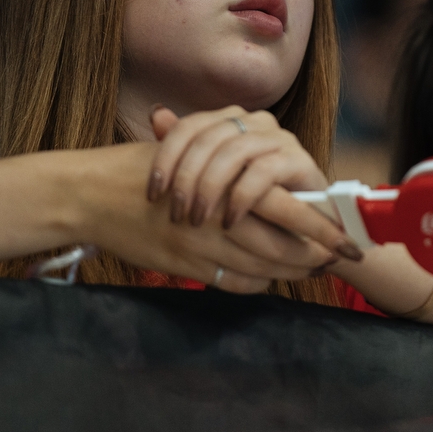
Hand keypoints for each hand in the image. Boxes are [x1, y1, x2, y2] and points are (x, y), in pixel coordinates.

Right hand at [75, 143, 328, 291]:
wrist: (88, 194)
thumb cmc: (141, 167)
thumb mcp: (189, 150)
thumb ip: (230, 165)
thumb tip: (276, 176)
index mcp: (222, 182)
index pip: (285, 206)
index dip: (319, 224)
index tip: (344, 234)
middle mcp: (213, 219)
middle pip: (279, 244)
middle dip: (314, 254)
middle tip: (337, 257)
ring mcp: (197, 246)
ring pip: (258, 266)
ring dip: (290, 270)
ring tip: (312, 267)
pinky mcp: (182, 265)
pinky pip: (230, 281)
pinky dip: (256, 281)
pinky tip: (269, 277)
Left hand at [145, 105, 360, 272]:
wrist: (304, 220)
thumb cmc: (252, 200)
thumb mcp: (213, 179)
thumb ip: (187, 149)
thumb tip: (156, 114)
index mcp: (232, 119)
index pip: (189, 127)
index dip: (166, 158)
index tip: (152, 193)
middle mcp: (256, 121)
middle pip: (208, 139)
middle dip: (186, 178)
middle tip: (176, 214)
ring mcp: (281, 138)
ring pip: (234, 152)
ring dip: (211, 188)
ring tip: (198, 219)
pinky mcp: (300, 160)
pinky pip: (264, 171)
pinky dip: (241, 196)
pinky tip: (229, 220)